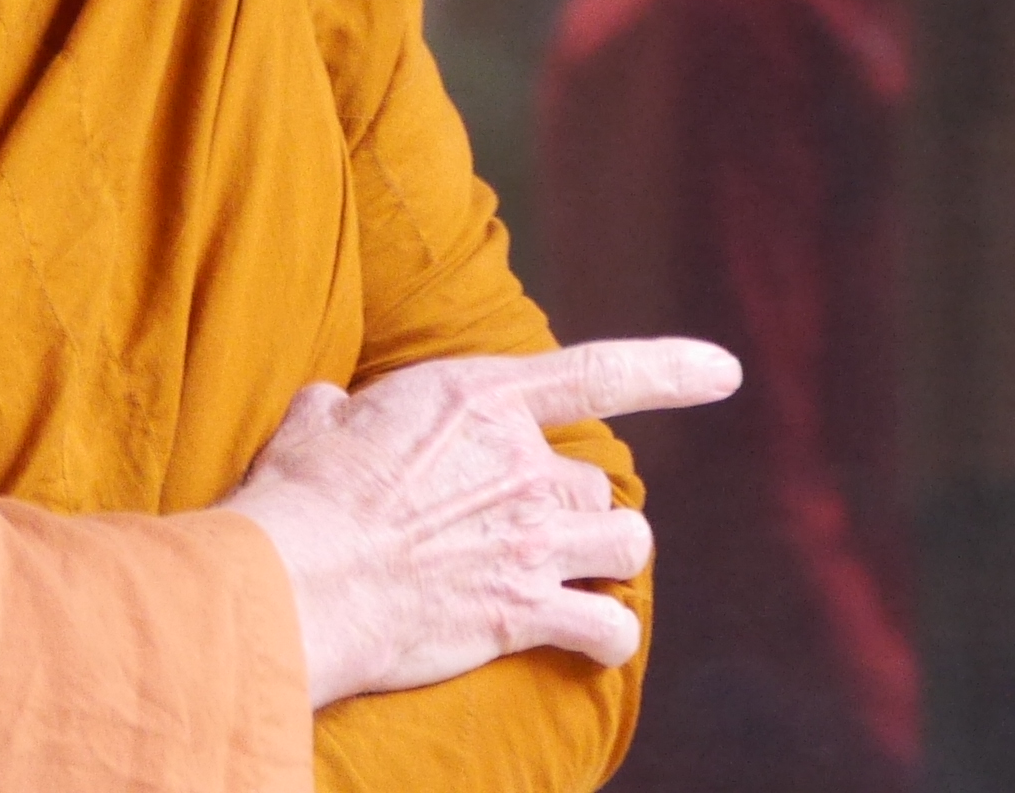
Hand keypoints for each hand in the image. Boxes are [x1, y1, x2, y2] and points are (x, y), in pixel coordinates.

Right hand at [212, 338, 741, 706]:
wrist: (290, 584)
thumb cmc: (292, 505)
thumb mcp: (313, 429)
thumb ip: (339, 410)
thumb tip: (331, 406)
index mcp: (477, 401)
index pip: (597, 373)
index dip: (670, 369)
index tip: (724, 371)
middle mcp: (520, 464)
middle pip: (592, 483)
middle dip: (571, 511)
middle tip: (524, 536)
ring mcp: (529, 537)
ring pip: (625, 542)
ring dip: (609, 559)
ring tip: (579, 577)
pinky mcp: (524, 608)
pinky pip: (608, 625)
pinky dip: (608, 638)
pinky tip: (595, 645)